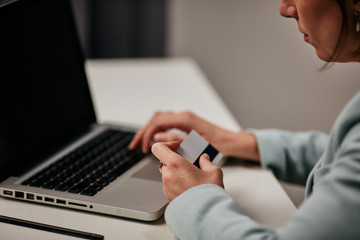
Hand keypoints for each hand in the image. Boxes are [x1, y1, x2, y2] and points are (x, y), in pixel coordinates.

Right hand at [128, 111, 259, 161]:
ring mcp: (185, 118)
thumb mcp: (196, 145)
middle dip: (144, 132)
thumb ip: (175, 140)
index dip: (147, 134)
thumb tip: (157, 138)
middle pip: (156, 119)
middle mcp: (183, 116)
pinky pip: (167, 123)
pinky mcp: (186, 123)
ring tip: (141, 143)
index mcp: (185, 119)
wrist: (231, 141)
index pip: (158, 122)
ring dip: (149, 130)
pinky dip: (157, 130)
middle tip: (135, 145)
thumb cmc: (217, 144)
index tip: (143, 147)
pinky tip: (154, 139)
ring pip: (160, 120)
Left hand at [152, 141, 223, 201]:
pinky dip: (177, 185)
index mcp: (176, 164)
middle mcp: (168, 175)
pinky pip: (170, 186)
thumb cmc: (208, 194)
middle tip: (189, 164)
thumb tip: (204, 159)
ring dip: (177, 174)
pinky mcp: (168, 198)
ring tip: (192, 178)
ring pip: (168, 175)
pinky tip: (190, 188)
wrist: (206, 215)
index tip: (177, 147)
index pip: (159, 148)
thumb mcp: (213, 172)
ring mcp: (166, 188)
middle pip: (165, 161)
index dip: (167, 145)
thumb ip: (206, 162)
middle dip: (176, 162)